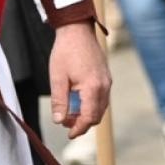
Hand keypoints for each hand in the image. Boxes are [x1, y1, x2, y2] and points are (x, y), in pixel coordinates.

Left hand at [49, 22, 110, 137]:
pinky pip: (101, 97)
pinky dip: (91, 104)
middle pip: (97, 115)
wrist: (77, 30)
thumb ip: (59, 101)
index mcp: (92, 87)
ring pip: (101, 107)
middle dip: (82, 123)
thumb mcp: (57, 78)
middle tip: (66, 122)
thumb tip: (59, 120)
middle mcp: (104, 85)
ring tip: (69, 111)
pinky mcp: (106, 76)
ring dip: (87, 113)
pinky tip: (77, 99)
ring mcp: (107, 80)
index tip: (69, 134)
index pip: (89, 117)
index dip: (79, 128)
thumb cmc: (66, 51)